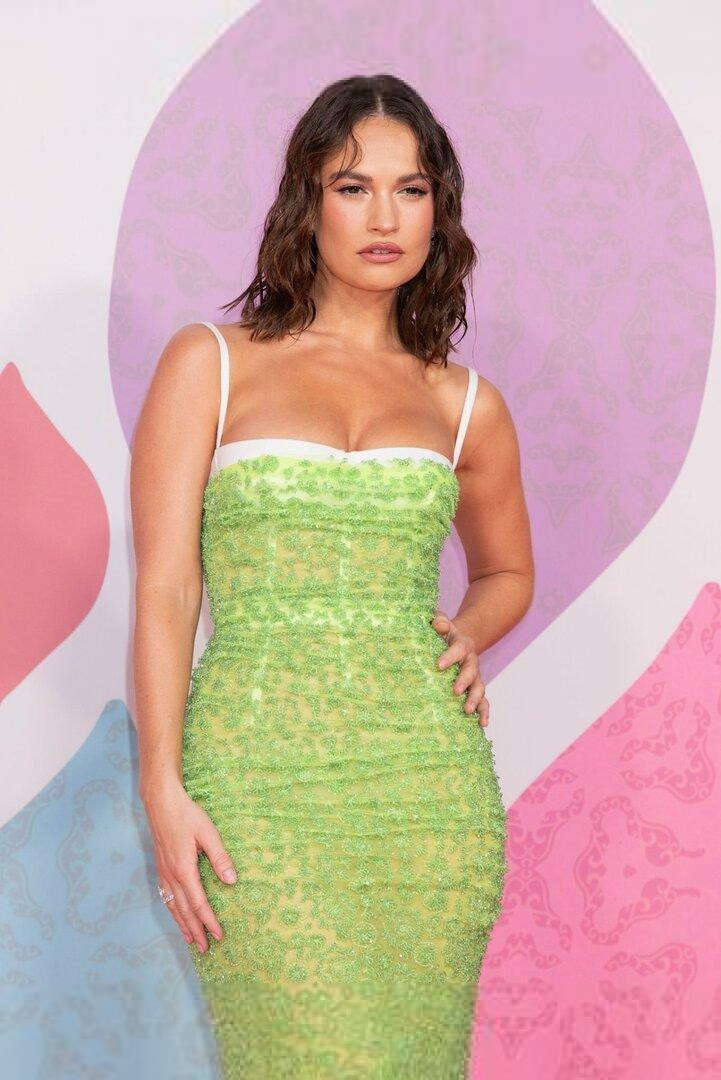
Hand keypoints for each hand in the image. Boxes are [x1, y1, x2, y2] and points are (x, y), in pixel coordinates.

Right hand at [142, 781, 236, 952]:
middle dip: (196, 931)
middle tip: (205, 949)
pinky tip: (176, 914)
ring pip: (173, 906)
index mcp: (184, 870)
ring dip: (183, 925)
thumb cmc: (186, 814)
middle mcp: (171, 876)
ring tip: (191, 940)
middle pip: (185, 911)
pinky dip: (173, 910)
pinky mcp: (160, 867)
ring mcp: (163, 872)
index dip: (209, 921)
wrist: (160, 802)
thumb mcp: (208, 833)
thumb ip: (220, 857)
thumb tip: (232, 881)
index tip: (219, 935)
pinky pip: (166, 896)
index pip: (199, 903)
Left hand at [430, 609, 489, 727]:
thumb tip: (439, 625)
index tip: (438, 665)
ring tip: (467, 711)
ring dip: (475, 699)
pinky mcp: (475, 689)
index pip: (458, 649)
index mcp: (461, 644)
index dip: (450, 656)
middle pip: (472, 671)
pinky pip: (483, 701)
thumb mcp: (439, 622)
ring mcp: (475, 676)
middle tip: (455, 691)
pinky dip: (484, 712)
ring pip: (479, 688)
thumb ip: (438, 621)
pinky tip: (481, 724)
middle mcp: (471, 661)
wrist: (457, 639)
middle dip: (464, 681)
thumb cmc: (442, 632)